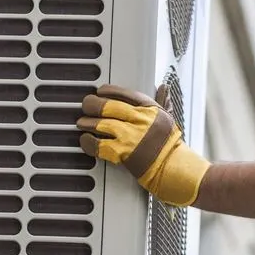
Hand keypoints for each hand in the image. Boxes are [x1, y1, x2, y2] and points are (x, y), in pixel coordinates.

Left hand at [76, 84, 210, 206]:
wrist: (173, 168)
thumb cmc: (170, 145)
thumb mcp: (167, 118)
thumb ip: (161, 101)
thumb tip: (163, 86)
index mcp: (150, 109)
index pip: (126, 93)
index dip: (109, 90)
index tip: (100, 91)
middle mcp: (140, 120)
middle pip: (109, 106)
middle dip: (93, 104)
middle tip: (86, 105)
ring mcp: (131, 136)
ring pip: (102, 124)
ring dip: (88, 123)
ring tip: (81, 122)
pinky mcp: (124, 153)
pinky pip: (99, 145)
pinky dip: (89, 142)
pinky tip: (85, 140)